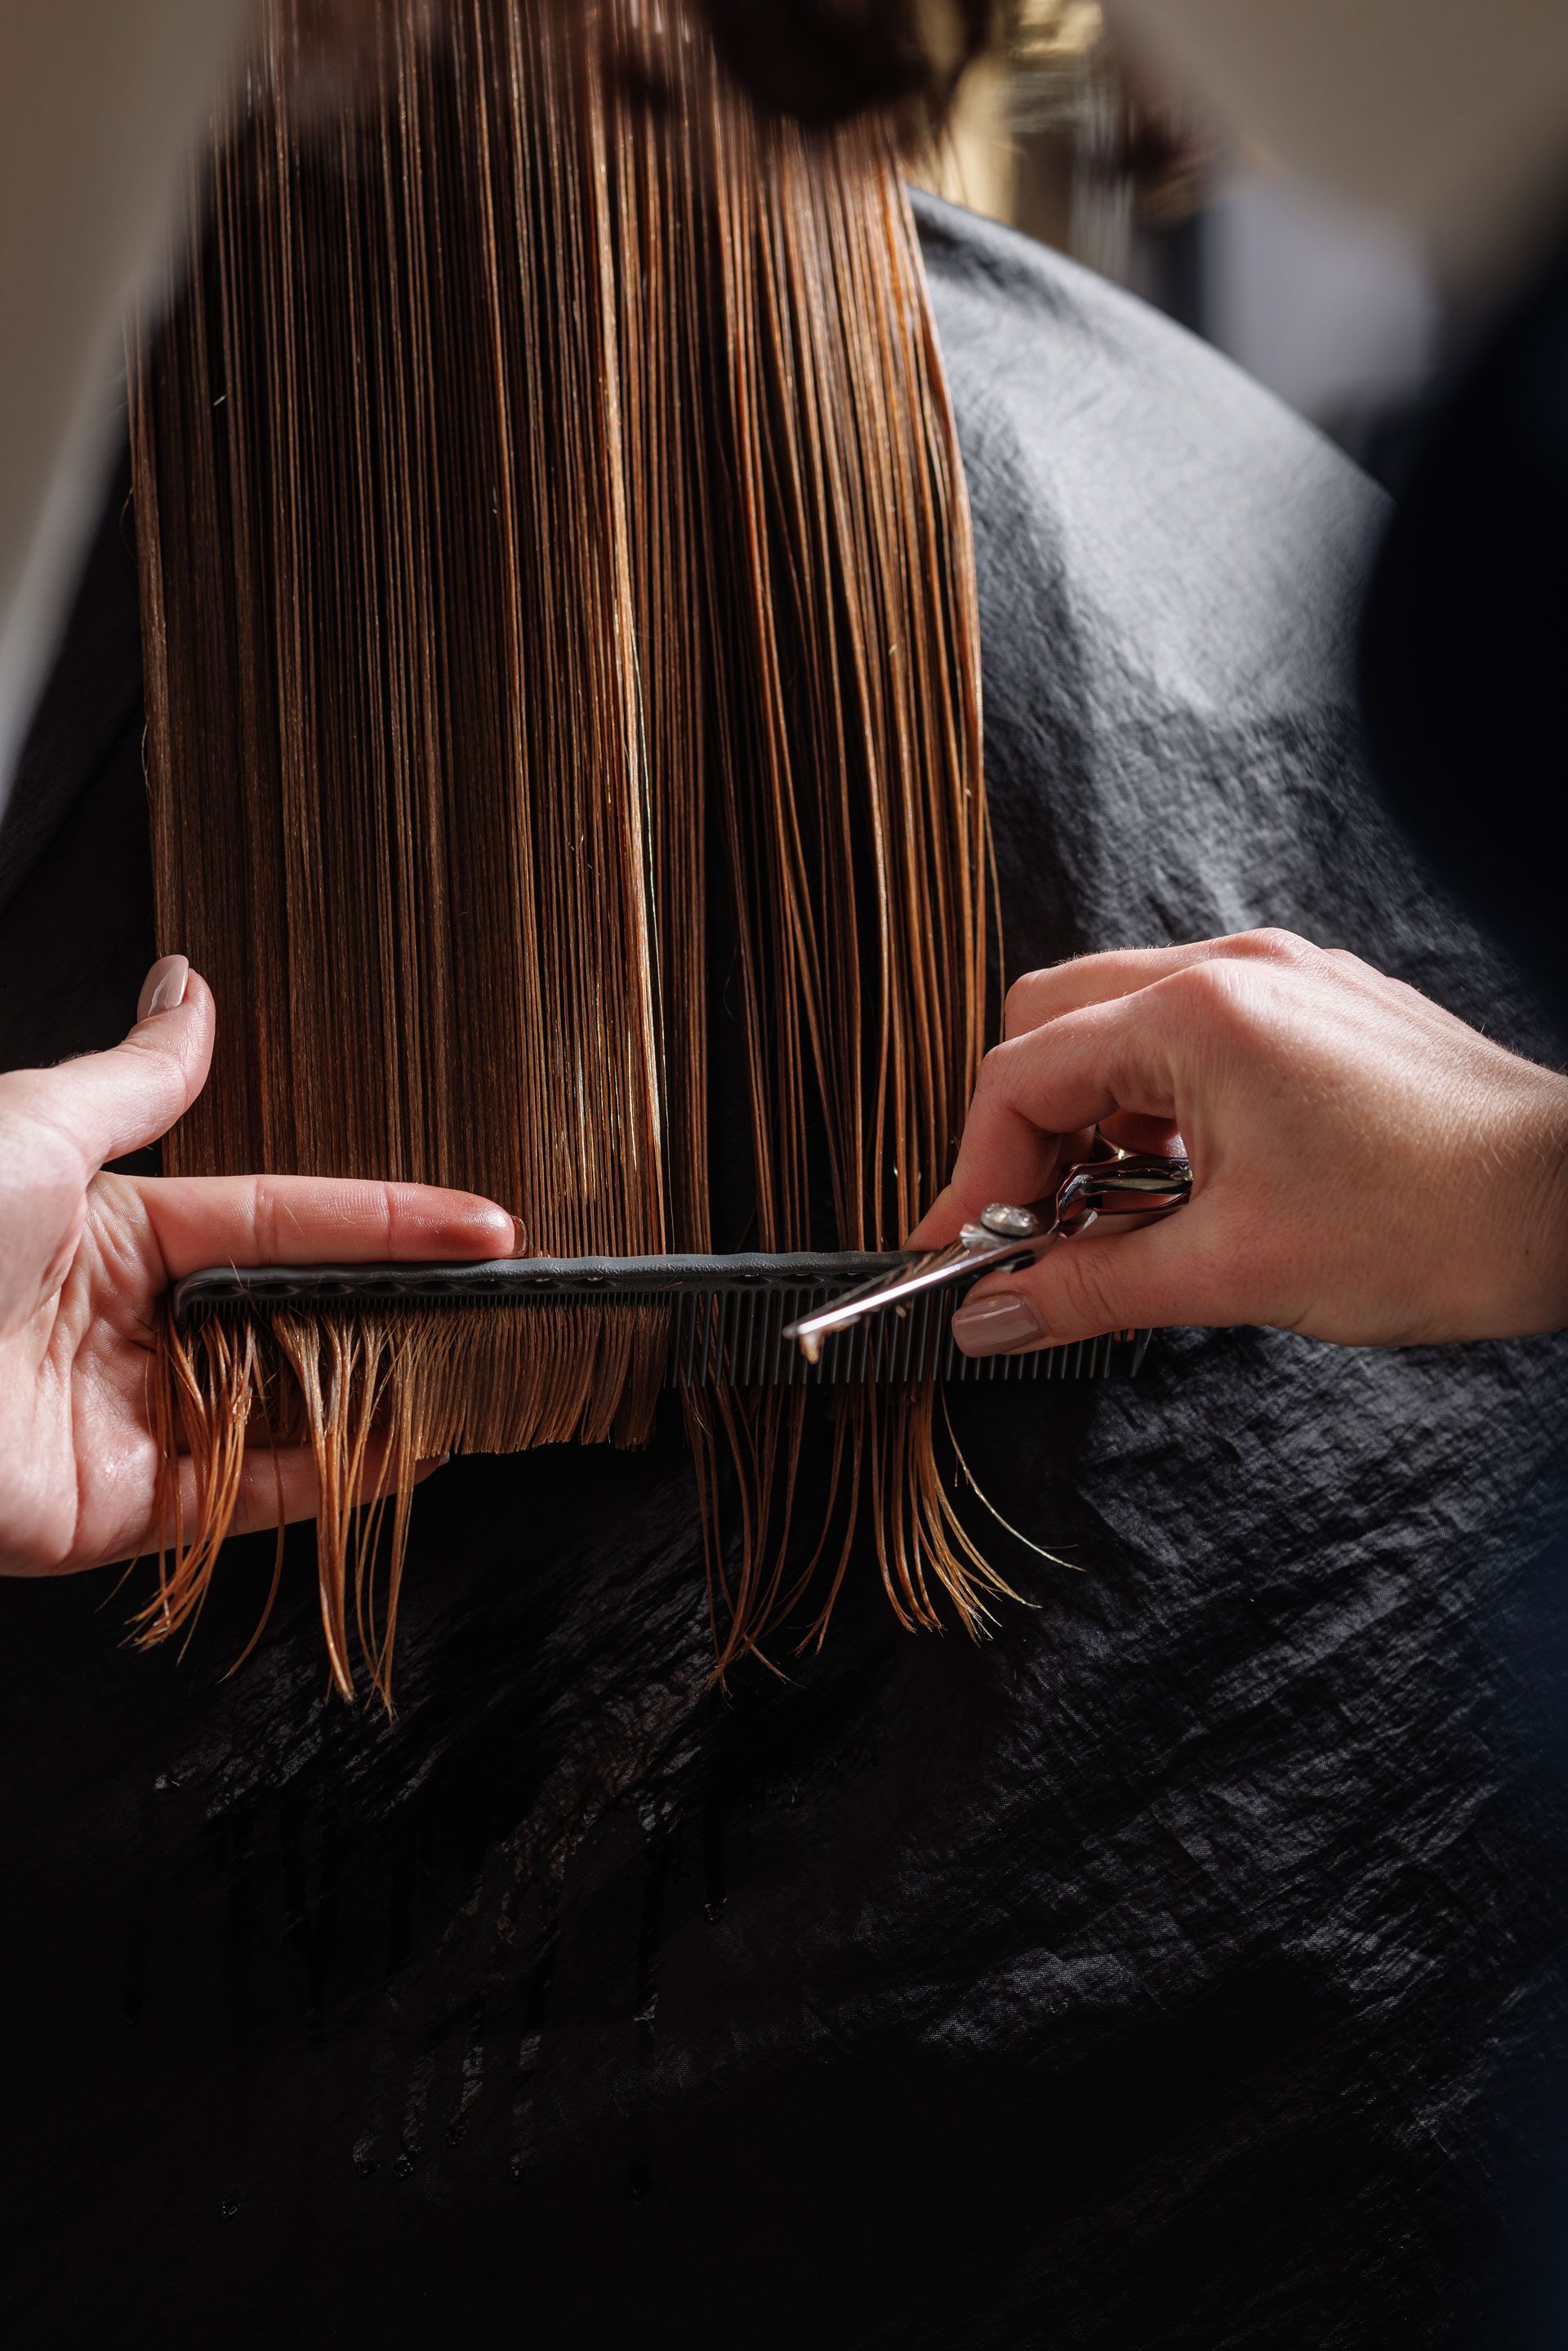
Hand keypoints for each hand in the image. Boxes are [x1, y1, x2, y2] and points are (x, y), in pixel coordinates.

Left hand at [0, 955, 523, 1574]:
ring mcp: (127, 1420)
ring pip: (285, 1409)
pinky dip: (334, 1482)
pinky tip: (408, 1451)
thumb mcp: (36, 1124)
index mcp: (113, 1228)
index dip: (386, 1221)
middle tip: (501, 1304)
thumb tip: (190, 985)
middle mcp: (130, 1324)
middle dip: (398, 1311)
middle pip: (296, 1316)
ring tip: (477, 1374)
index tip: (482, 1224)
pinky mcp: (115, 1510)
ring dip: (383, 1394)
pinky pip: (244, 1497)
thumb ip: (141, 1075)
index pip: (284, 1218)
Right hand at [908, 929, 1567, 1355]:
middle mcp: (1232, 971)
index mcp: (1199, 1016)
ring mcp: (1281, 979)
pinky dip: (1158, 1105)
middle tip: (1030, 1230)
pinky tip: (1183, 1185)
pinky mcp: (1317, 1006)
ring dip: (1092, 1119)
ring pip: (1121, 1024)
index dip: (975, 1176)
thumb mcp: (1236, 1272)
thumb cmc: (1437, 1224)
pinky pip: (1193, 1033)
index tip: (964, 1255)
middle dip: (1024, 1131)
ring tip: (1114, 1219)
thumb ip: (1091, 1289)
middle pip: (1054, 1023)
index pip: (1022, 1076)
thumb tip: (992, 1316)